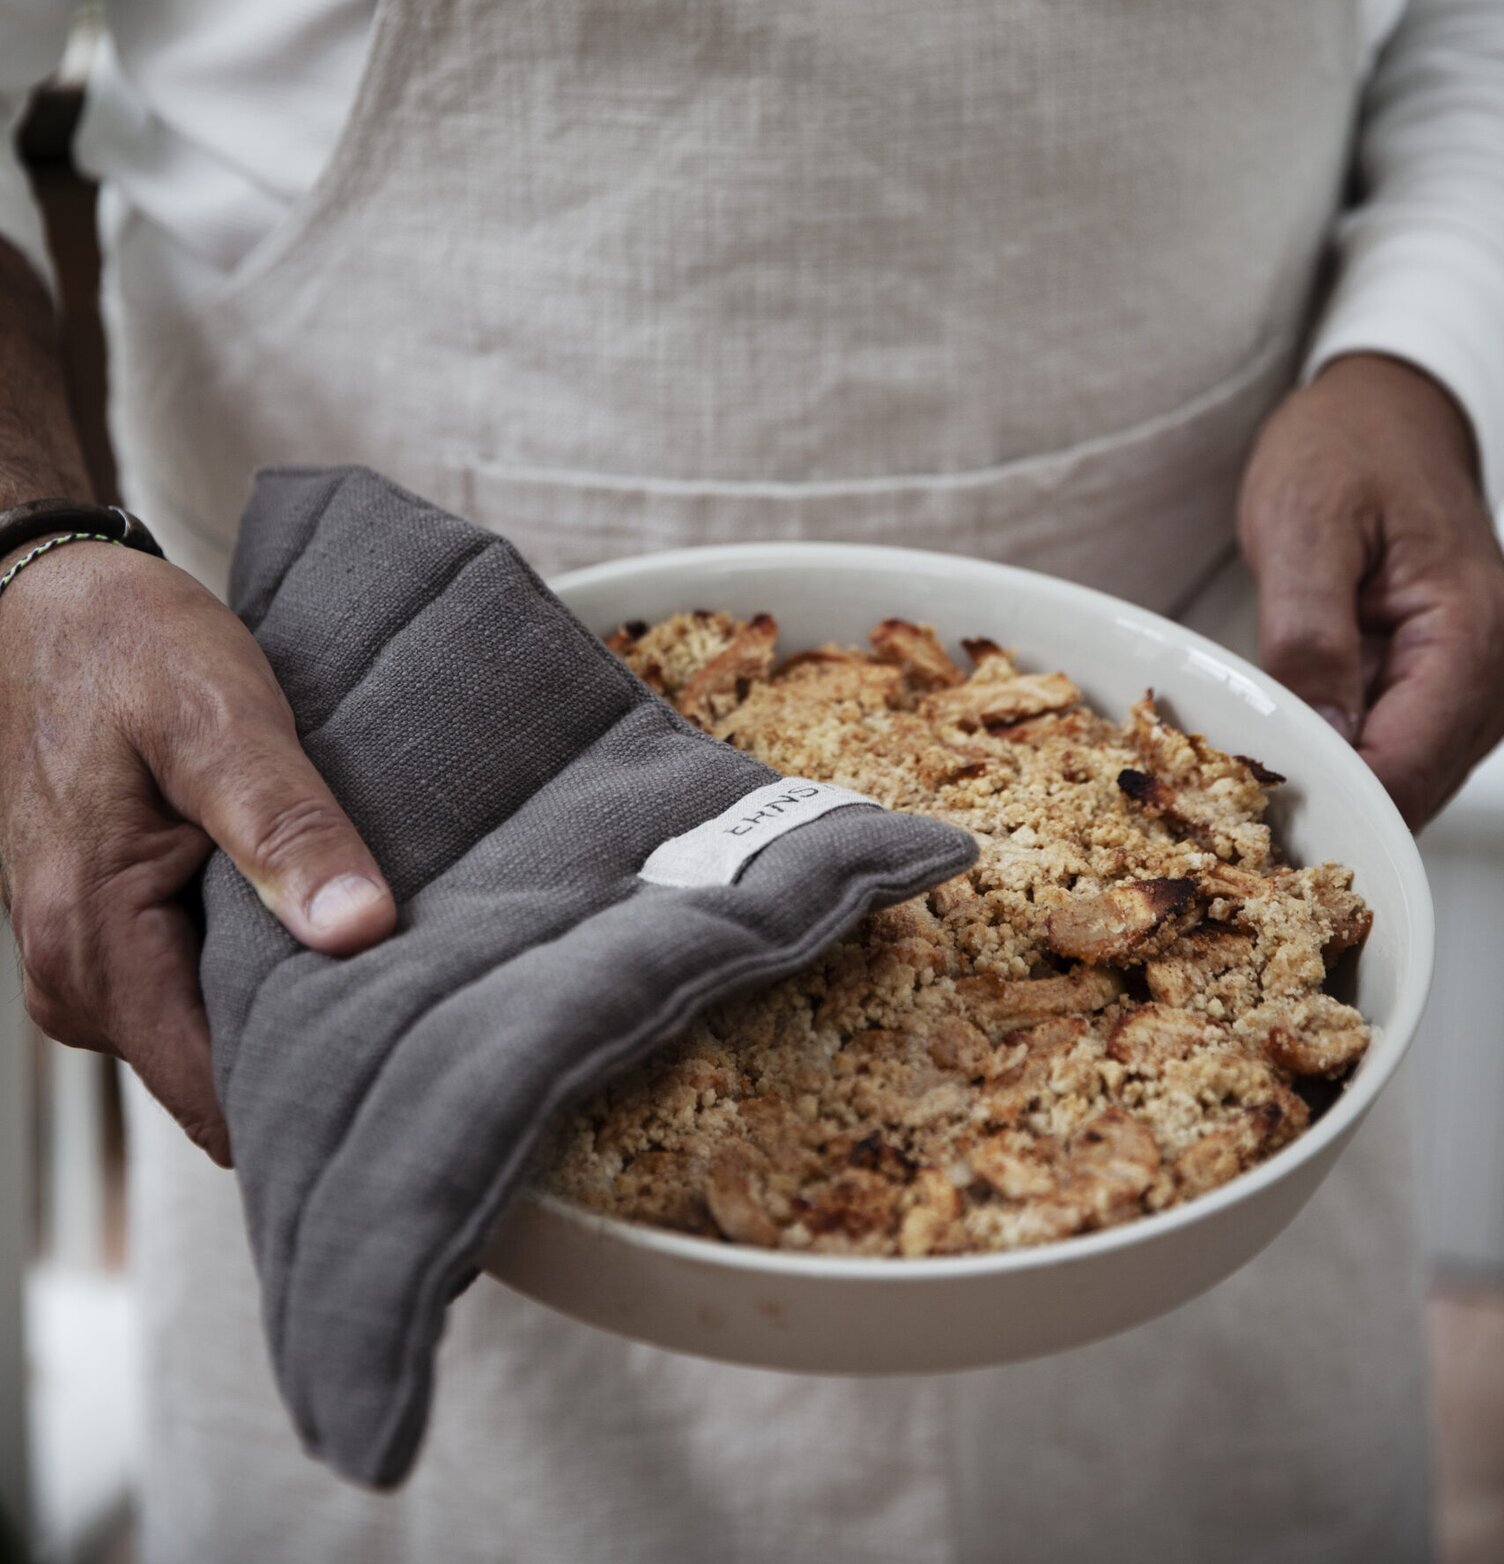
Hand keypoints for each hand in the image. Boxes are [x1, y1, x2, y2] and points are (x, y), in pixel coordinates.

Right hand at [0, 542, 397, 1163]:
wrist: (52, 606)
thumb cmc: (129, 650)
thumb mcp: (220, 720)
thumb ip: (285, 829)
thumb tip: (357, 929)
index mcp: (92, 939)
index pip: (214, 1094)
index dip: (312, 1092)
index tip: (405, 1066)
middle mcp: (75, 976)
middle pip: (216, 1082)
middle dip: (311, 1056)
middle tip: (417, 1008)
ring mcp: (86, 964)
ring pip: (209, 1044)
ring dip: (288, 1013)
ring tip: (373, 958)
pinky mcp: (108, 941)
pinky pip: (194, 998)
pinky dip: (258, 977)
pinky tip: (314, 931)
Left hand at [1238, 352, 1503, 827]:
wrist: (1380, 414)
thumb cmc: (1345, 451)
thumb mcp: (1306, 527)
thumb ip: (1311, 634)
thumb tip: (1325, 733)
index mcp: (1470, 629)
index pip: (1407, 765)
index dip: (1332, 797)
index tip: (1250, 808)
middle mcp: (1492, 669)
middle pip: (1411, 788)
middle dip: (1329, 797)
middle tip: (1234, 796)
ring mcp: (1474, 684)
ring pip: (1405, 781)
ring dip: (1333, 781)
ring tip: (1253, 764)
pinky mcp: (1444, 686)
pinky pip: (1396, 749)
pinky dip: (1342, 753)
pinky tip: (1289, 736)